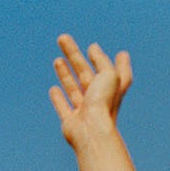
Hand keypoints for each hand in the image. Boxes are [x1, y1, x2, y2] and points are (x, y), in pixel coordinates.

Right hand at [48, 35, 132, 149]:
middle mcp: (99, 101)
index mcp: (112, 92)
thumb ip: (102, 61)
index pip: (115, 74)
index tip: (99, 49)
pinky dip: (59, 98)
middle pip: (85, 74)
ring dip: (65, 74)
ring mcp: (84, 112)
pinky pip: (64, 108)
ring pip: (73, 89)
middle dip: (74, 55)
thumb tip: (94, 48)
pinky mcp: (71, 123)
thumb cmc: (104, 104)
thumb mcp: (109, 75)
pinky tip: (54, 89)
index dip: (108, 61)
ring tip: (58, 60)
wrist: (93, 132)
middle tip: (62, 38)